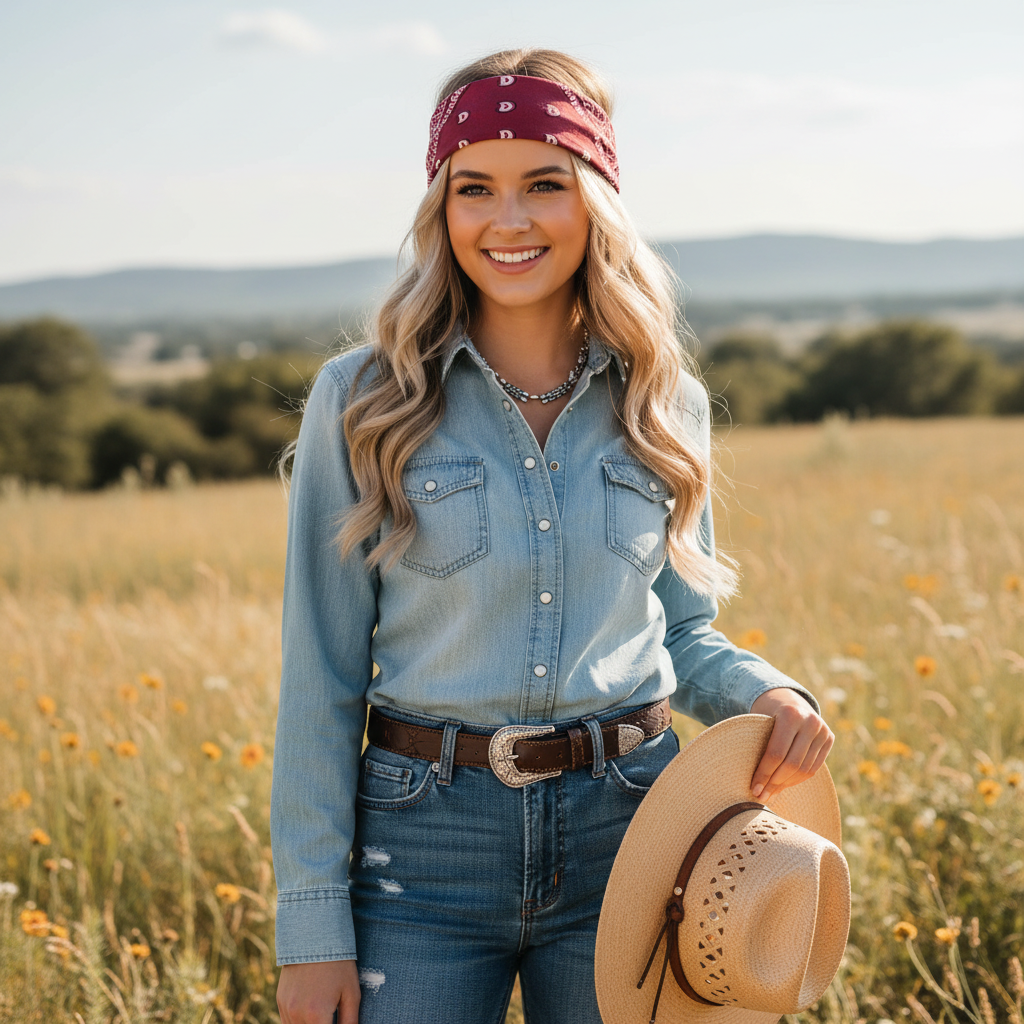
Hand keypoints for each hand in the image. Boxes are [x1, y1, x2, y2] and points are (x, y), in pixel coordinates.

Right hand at [277, 959, 359, 1023]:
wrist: (315, 935)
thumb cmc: (339, 964)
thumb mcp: (352, 993)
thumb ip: (350, 1021)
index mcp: (317, 1015)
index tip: (335, 1021)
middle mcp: (297, 1014)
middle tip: (330, 1016)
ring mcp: (286, 1008)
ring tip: (322, 1013)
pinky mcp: (280, 1000)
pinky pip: (287, 1022)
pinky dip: (299, 1022)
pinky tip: (311, 1012)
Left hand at [748, 688, 833, 802]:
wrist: (788, 698)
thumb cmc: (766, 714)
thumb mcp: (758, 721)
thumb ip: (757, 745)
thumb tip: (754, 785)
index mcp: (790, 714)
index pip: (776, 753)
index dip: (764, 774)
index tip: (753, 788)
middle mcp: (810, 721)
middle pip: (792, 763)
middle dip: (774, 783)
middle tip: (760, 797)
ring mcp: (823, 730)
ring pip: (804, 769)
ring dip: (786, 785)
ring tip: (770, 794)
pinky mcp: (829, 738)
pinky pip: (814, 767)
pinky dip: (798, 779)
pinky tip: (784, 785)